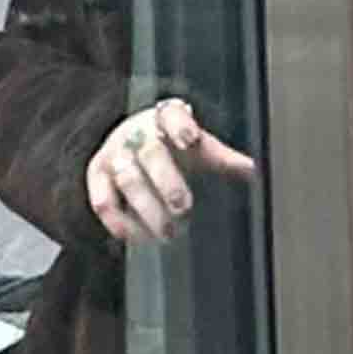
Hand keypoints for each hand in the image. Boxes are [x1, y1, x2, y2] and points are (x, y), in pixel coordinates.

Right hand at [84, 96, 257, 247]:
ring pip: (128, 179)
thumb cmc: (171, 146)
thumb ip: (223, 158)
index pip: (171, 115)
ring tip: (169, 233)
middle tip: (183, 206)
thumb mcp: (198, 148)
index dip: (180, 126)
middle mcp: (137, 134)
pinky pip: (104, 201)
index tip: (191, 140)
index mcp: (165, 119)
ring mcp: (114, 155)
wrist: (130, 143)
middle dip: (167, 181)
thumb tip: (254, 170)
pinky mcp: (98, 178)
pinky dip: (120, 222)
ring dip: (148, 209)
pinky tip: (139, 238)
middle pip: (151, 153)